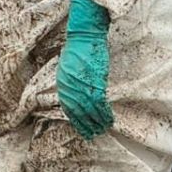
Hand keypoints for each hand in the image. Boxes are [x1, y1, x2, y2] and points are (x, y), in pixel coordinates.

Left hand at [57, 0, 114, 139]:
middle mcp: (70, 86)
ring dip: (97, 121)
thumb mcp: (67, 69)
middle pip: (79, 111)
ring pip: (90, 109)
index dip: (76, 121)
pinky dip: (104, 112)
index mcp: (63, 83)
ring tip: (103, 130)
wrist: (84, 36)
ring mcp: (82, 84)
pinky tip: (109, 119)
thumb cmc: (77, 51)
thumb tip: (76, 97)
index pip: (68, 108)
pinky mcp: (94, 81)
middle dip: (86, 124)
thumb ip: (70, 84)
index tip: (82, 130)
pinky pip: (99, 102)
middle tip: (94, 135)